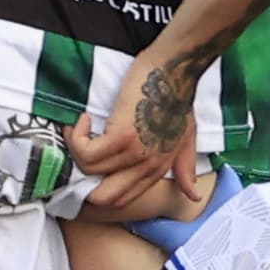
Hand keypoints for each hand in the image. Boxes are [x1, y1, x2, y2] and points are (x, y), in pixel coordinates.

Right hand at [71, 44, 204, 209]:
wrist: (173, 71)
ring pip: (88, 169)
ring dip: (75, 148)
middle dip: (83, 182)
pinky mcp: (122, 137)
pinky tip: (82, 120)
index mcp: (158, 168)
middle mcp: (146, 166)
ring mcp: (134, 153)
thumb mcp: (185, 136)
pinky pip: (85, 151)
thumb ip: (184, 166)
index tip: (87, 163)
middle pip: (104, 197)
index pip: (123, 198)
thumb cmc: (176, 98)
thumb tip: (194, 198)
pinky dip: (75, 136)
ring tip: (79, 128)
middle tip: (76, 154)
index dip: (99, 188)